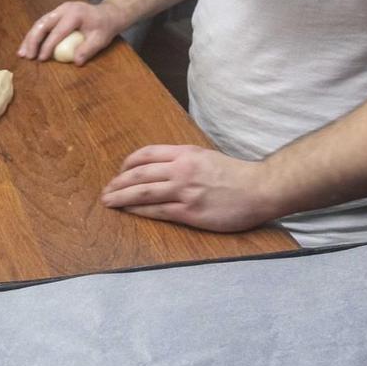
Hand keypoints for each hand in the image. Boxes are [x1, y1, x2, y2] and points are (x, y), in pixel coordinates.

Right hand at [18, 0, 122, 63]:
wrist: (107, 14)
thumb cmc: (105, 27)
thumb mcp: (101, 39)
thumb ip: (88, 49)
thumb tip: (76, 62)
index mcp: (75, 14)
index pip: (57, 31)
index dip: (48, 46)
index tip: (41, 59)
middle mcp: (64, 9)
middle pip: (42, 24)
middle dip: (32, 41)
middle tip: (26, 56)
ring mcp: (59, 10)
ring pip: (39, 23)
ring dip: (29, 38)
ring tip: (22, 53)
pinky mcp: (56, 13)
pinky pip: (43, 24)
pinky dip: (34, 35)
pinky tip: (28, 46)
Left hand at [100, 145, 282, 231]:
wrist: (260, 189)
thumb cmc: (236, 175)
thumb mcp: (207, 157)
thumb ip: (185, 160)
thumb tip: (163, 168)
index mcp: (185, 154)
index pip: (147, 154)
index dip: (128, 163)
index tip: (120, 171)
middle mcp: (181, 169)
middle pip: (139, 173)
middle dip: (118, 182)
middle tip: (106, 190)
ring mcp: (185, 191)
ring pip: (143, 192)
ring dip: (121, 196)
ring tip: (108, 202)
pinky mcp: (190, 211)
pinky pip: (157, 211)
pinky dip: (139, 210)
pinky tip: (129, 212)